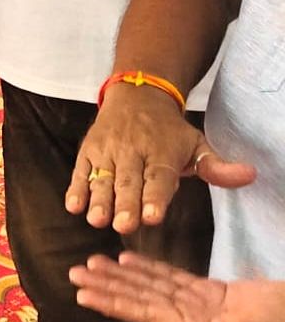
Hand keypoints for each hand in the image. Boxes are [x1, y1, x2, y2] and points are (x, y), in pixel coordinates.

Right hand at [66, 85, 255, 232]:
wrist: (135, 95)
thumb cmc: (169, 130)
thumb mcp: (196, 143)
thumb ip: (216, 166)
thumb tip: (248, 176)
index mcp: (161, 151)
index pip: (159, 177)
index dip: (156, 197)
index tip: (153, 216)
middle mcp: (132, 150)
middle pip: (128, 181)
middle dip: (125, 204)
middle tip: (123, 226)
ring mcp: (107, 150)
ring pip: (102, 178)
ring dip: (98, 199)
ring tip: (97, 219)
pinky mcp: (87, 151)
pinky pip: (80, 171)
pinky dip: (76, 187)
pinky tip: (73, 206)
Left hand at [70, 252, 284, 321]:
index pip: (144, 314)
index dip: (114, 304)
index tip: (83, 296)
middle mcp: (189, 318)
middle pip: (139, 298)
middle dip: (107, 286)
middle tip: (73, 273)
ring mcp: (197, 305)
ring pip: (150, 286)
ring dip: (121, 275)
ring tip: (91, 263)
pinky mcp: (209, 293)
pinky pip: (171, 278)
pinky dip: (149, 268)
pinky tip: (126, 259)